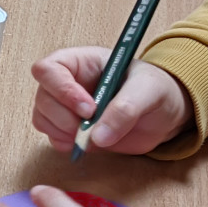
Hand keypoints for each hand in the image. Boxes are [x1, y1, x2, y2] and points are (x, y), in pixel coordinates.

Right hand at [30, 47, 192, 153]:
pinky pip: (52, 137)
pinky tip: (86, 144)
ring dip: (62, 132)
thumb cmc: (156, 90)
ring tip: (91, 137)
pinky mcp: (70, 129)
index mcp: (81, 62)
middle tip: (90, 129)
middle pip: (43, 97)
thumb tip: (99, 137)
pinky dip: (64, 144)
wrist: (164, 114)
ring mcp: (66, 107)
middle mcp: (68, 82)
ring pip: (42, 118)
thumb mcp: (148, 92)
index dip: (61, 89)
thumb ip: (125, 109)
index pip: (48, 69)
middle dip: (63, 117)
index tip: (89, 109)